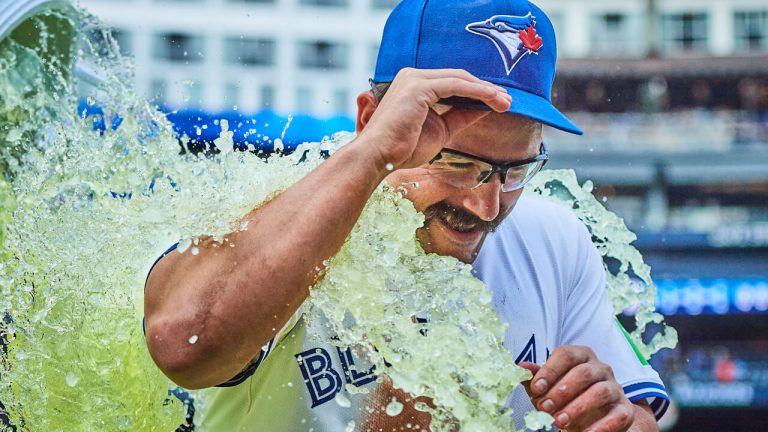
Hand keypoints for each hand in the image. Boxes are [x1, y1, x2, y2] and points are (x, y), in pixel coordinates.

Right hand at [359, 68, 511, 170]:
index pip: (452, 82)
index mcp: (414, 85)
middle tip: (508, 101)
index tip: (498, 102)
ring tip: (505, 102)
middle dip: (486, 89)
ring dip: (486, 90)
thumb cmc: (401, 149)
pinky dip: (477, 92)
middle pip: (458, 77)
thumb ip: (459, 117)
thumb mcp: (440, 130)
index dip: (477, 91)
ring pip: (459, 79)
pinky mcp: (418, 87)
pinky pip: (456, 86)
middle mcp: (413, 76)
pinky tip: (492, 99)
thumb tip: (483, 110)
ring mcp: (414, 79)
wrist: (378, 158)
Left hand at [520, 346, 635, 431]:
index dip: (550, 369)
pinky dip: (601, 426)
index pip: (567, 354)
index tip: (536, 388)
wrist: (598, 417)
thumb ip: (537, 377)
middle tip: (544, 407)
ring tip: (559, 421)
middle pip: (583, 373)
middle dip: (561, 391)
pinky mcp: (625, 409)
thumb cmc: (569, 396)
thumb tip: (520, 367)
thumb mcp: (550, 386)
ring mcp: (615, 388)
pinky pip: (618, 415)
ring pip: (600, 392)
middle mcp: (601, 368)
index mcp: (582, 356)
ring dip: (578, 407)